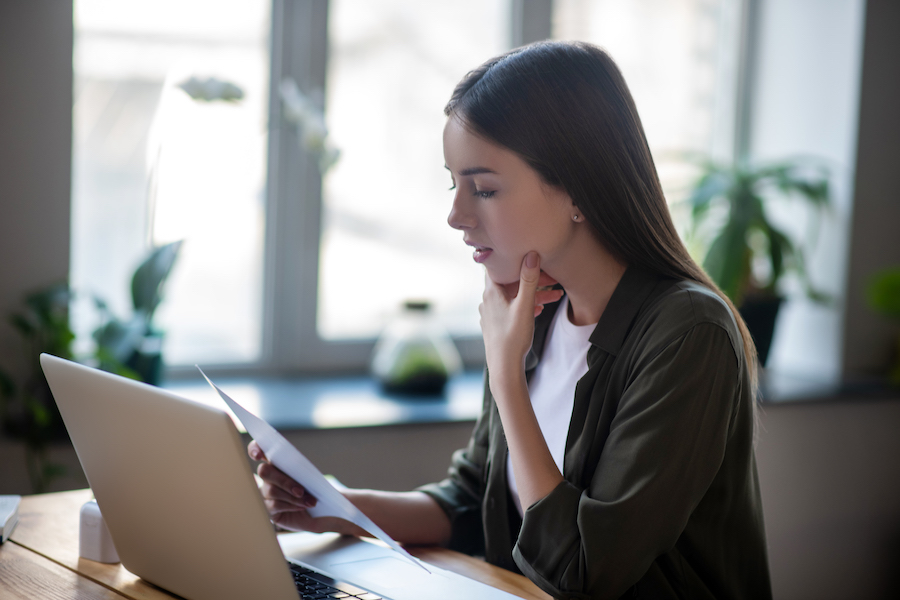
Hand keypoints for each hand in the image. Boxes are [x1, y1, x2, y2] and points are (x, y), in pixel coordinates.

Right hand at [248, 440, 353, 533]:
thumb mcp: (311, 478)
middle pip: (264, 471)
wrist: (318, 513)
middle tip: (300, 490)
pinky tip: (301, 507)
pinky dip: (291, 505)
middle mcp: (268, 476)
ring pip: (271, 490)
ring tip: (308, 502)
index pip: (259, 449)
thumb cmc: (313, 490)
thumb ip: (304, 472)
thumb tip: (305, 474)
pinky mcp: (267, 508)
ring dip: (292, 496)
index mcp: (277, 462)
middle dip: (284, 480)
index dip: (255, 449)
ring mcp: (264, 493)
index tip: (258, 455)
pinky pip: (274, 505)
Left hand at [480, 252, 562, 383]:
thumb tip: (531, 255)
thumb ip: (528, 281)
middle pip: (511, 282)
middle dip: (532, 280)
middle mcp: (487, 300)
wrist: (504, 368)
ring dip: (533, 295)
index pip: (498, 266)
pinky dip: (526, 306)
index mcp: (491, 292)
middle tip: (553, 280)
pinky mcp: (496, 324)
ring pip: (514, 297)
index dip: (512, 259)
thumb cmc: (513, 338)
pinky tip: (539, 310)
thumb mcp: (524, 307)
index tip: (527, 254)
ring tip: (555, 296)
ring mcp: (491, 313)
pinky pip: (512, 308)